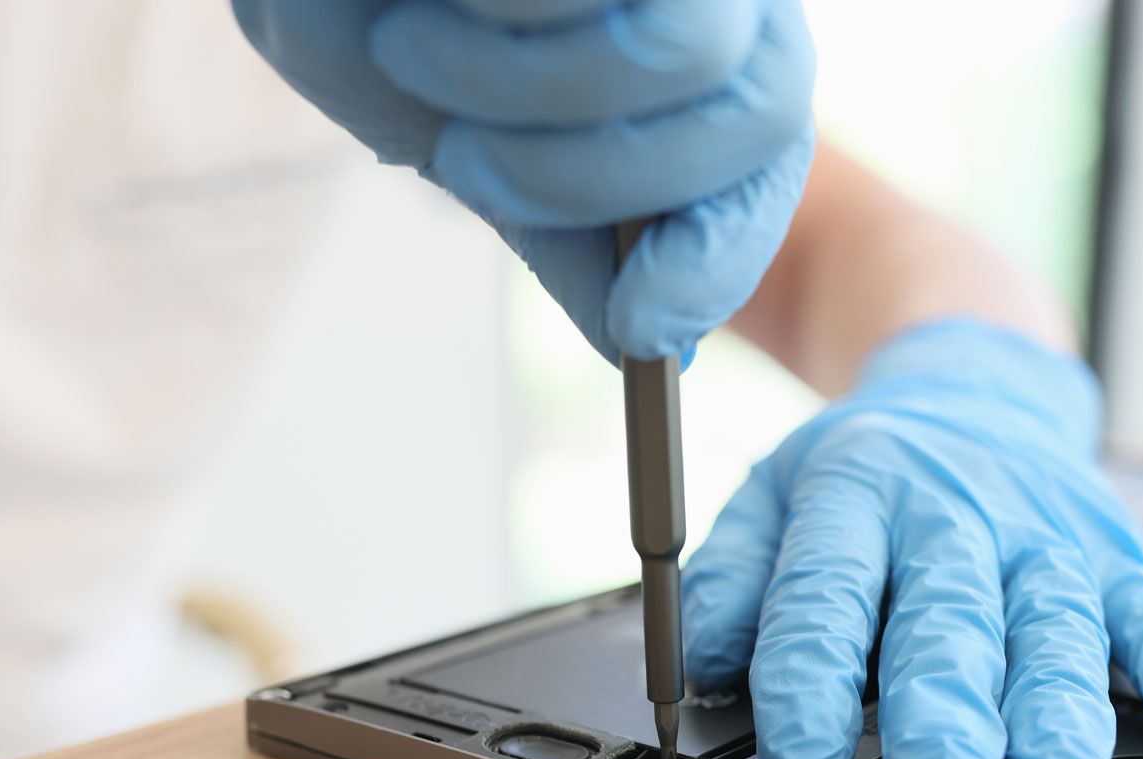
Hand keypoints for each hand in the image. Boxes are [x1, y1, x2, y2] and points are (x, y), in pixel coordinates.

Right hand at [232, 0, 814, 361]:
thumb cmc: (372, 16)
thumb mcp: (472, 144)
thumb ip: (567, 235)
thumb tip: (642, 342)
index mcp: (700, 38)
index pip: (771, 150)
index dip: (722, 254)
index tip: (643, 325)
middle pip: (763, 110)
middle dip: (591, 180)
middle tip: (463, 162)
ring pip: (686, 52)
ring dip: (516, 88)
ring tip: (406, 45)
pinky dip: (498, 13)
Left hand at [682, 320, 1142, 758]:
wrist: (967, 384)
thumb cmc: (865, 472)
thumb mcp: (772, 498)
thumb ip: (731, 581)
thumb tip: (697, 662)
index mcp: (857, 496)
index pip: (827, 594)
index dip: (812, 677)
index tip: (803, 756)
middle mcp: (956, 518)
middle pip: (949, 615)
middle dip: (944, 701)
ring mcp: (1046, 539)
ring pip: (1055, 623)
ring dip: (1059, 697)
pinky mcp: (1116, 557)